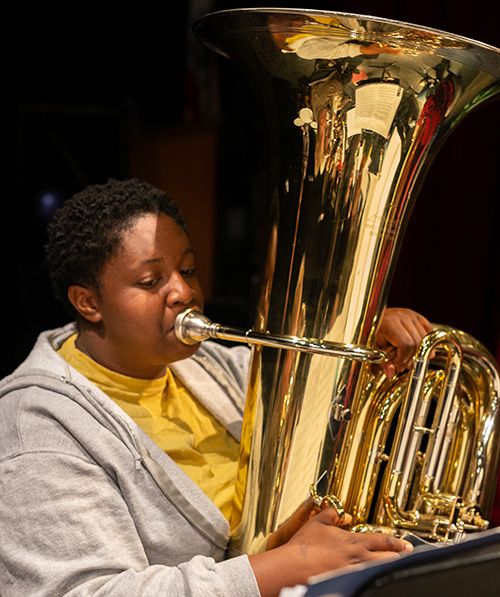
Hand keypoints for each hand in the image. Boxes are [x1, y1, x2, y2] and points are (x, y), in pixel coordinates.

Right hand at [250, 507, 412, 596]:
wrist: (295, 566)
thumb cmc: (304, 547)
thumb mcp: (316, 524)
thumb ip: (329, 515)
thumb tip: (335, 511)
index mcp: (353, 542)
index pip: (382, 540)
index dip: (396, 542)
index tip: (406, 544)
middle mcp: (358, 558)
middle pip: (388, 558)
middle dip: (400, 557)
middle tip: (409, 557)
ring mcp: (354, 573)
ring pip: (380, 570)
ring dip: (390, 568)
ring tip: (397, 567)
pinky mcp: (346, 583)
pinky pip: (367, 580)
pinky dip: (373, 578)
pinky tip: (375, 580)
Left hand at [375, 307, 432, 377]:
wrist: (373, 319)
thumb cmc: (372, 333)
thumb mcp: (374, 348)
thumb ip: (383, 362)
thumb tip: (391, 374)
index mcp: (389, 323)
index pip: (406, 344)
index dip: (403, 358)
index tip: (397, 365)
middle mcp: (402, 316)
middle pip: (417, 343)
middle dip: (411, 358)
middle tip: (402, 364)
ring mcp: (412, 315)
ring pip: (424, 339)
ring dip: (418, 352)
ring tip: (407, 358)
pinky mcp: (418, 317)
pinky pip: (429, 333)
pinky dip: (424, 344)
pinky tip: (415, 350)